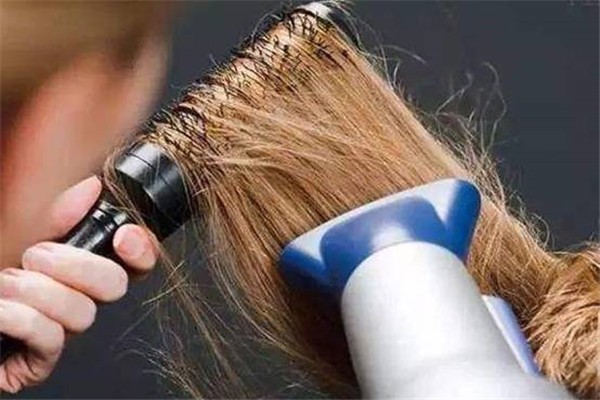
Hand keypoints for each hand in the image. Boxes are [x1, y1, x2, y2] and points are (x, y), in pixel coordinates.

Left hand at [0, 176, 157, 392]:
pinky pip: (51, 340)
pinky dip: (23, 319)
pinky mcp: (40, 361)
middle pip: (116, 285)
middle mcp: (78, 298)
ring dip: (40, 292)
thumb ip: (58, 214)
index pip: (134, 262)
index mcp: (81, 268)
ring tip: (7, 282)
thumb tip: (93, 188)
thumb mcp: (18, 233)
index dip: (141, 250)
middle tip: (37, 255)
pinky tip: (2, 310)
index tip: (124, 236)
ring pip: (84, 313)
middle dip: (79, 266)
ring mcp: (62, 330)